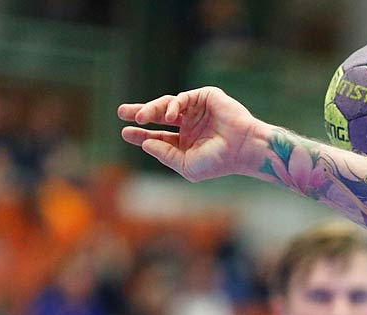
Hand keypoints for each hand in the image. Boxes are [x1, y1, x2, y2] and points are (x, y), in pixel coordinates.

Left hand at [118, 87, 271, 181]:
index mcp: (187, 142)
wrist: (244, 148)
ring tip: (140, 117)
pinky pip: (183, 98)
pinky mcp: (205, 97)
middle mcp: (190, 125)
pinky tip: (168, 115)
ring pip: (167, 105)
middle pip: (159, 116)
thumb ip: (165, 155)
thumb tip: (145, 144)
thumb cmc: (219, 161)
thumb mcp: (187, 165)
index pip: (159, 136)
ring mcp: (197, 110)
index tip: (125, 132)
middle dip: (141, 113)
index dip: (141, 134)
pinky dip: (173, 105)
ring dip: (152, 109)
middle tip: (122, 112)